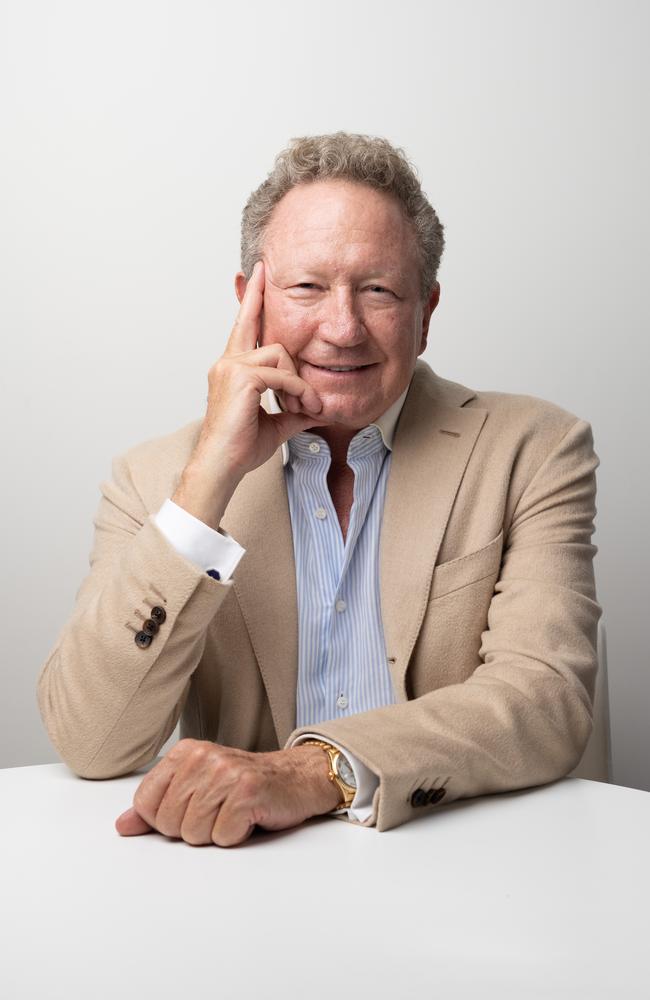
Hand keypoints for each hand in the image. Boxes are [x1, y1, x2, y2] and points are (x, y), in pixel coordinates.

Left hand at [115, 739, 341, 846]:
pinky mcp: (248, 792)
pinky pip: (223, 837)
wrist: (296, 778)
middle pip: (169, 823)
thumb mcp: (197, 788)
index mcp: (185, 752)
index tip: (190, 810)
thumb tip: (123, 825)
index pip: (145, 804)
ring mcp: (226, 772)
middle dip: (194, 829)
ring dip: (216, 834)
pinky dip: (237, 836)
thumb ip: (157, 806)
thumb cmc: (243, 786)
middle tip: (218, 811)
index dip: (165, 820)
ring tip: (233, 813)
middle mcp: (204, 757)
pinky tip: (249, 818)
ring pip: (194, 833)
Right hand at [172, 261, 328, 528]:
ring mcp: (231, 367)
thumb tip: (320, 406)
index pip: (245, 324)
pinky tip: (300, 407)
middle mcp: (228, 361)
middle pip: (272, 339)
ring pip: (280, 355)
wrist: (222, 466)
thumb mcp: (277, 423)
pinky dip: (297, 391)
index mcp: (232, 367)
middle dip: (295, 368)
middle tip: (307, 401)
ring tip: (304, 408)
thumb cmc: (240, 448)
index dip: (253, 297)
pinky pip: (281, 374)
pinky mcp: (240, 378)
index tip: (259, 271)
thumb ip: (296, 408)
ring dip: (299, 384)